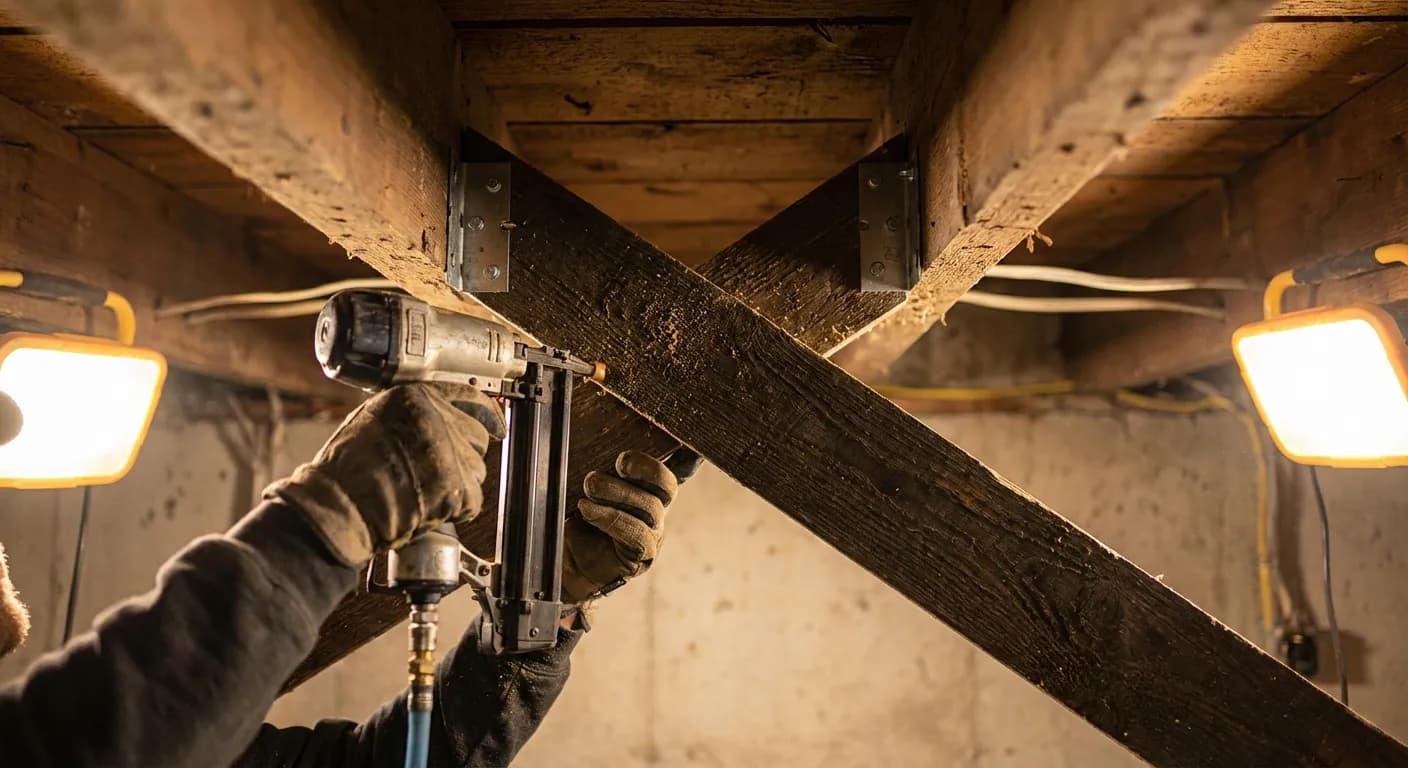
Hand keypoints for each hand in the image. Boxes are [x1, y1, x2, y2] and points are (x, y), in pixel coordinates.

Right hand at [264, 382, 504, 566]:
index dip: (486, 412)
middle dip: (462, 454)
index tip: (496, 423)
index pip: (469, 396)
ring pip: (476, 468)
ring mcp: (447, 452)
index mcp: (414, 397)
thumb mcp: (374, 417)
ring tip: (424, 489)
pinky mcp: (454, 486)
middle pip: (476, 436)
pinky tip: (429, 506)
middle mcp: (435, 418)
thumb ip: (413, 412)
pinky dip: (456, 508)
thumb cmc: (347, 469)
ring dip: (458, 482)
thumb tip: (444, 415)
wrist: (338, 506)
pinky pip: (472, 498)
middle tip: (435, 470)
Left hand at [560, 448, 701, 603]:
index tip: (682, 439)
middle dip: (647, 468)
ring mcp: (653, 532)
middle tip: (620, 461)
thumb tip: (594, 427)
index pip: (678, 465)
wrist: (561, 559)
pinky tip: (587, 509)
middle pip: (668, 484)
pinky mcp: (642, 555)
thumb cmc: (573, 514)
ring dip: (618, 492)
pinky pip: (637, 535)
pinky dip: (611, 518)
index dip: (687, 453)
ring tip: (590, 484)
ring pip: (651, 508)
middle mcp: (656, 506)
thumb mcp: (582, 480)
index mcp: (647, 484)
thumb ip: (597, 461)